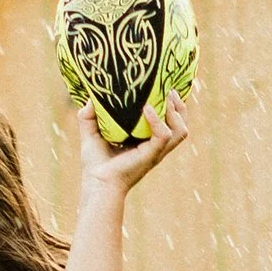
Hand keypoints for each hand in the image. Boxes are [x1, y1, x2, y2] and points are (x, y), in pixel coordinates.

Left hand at [73, 93, 191, 196]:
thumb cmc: (95, 163)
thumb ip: (89, 115)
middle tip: (168, 90)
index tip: (164, 88)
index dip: (173, 105)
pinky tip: (147, 109)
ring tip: (165, 97)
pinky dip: (158, 120)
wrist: (96, 183)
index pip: (170, 121)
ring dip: (177, 112)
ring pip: (181, 131)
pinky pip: (164, 135)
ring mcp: (156, 151)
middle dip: (180, 106)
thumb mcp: (91, 133)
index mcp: (148, 141)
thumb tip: (91, 97)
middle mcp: (156, 146)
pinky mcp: (151, 155)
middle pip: (182, 125)